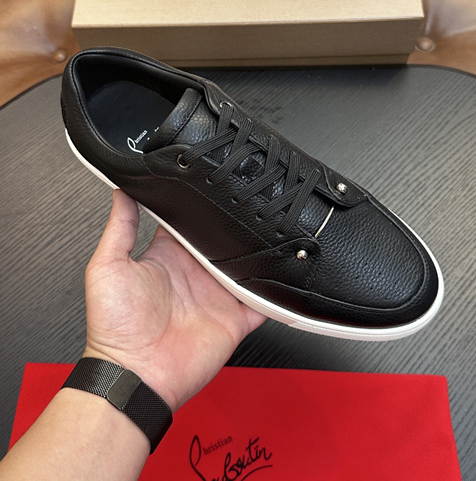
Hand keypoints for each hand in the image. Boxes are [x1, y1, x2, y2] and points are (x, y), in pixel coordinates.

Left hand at [83, 190, 264, 411]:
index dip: (198, 207)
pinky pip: (262, 303)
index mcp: (166, 258)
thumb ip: (119, 228)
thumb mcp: (107, 266)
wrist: (135, 375)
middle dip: (234, 227)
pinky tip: (281, 276)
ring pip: (245, 268)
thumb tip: (121, 191)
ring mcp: (215, 297)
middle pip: (221, 242)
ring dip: (255, 255)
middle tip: (249, 206)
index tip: (212, 186)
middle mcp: (193, 274)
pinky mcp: (234, 320)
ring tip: (270, 234)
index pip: (187, 224)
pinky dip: (274, 293)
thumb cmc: (115, 327)